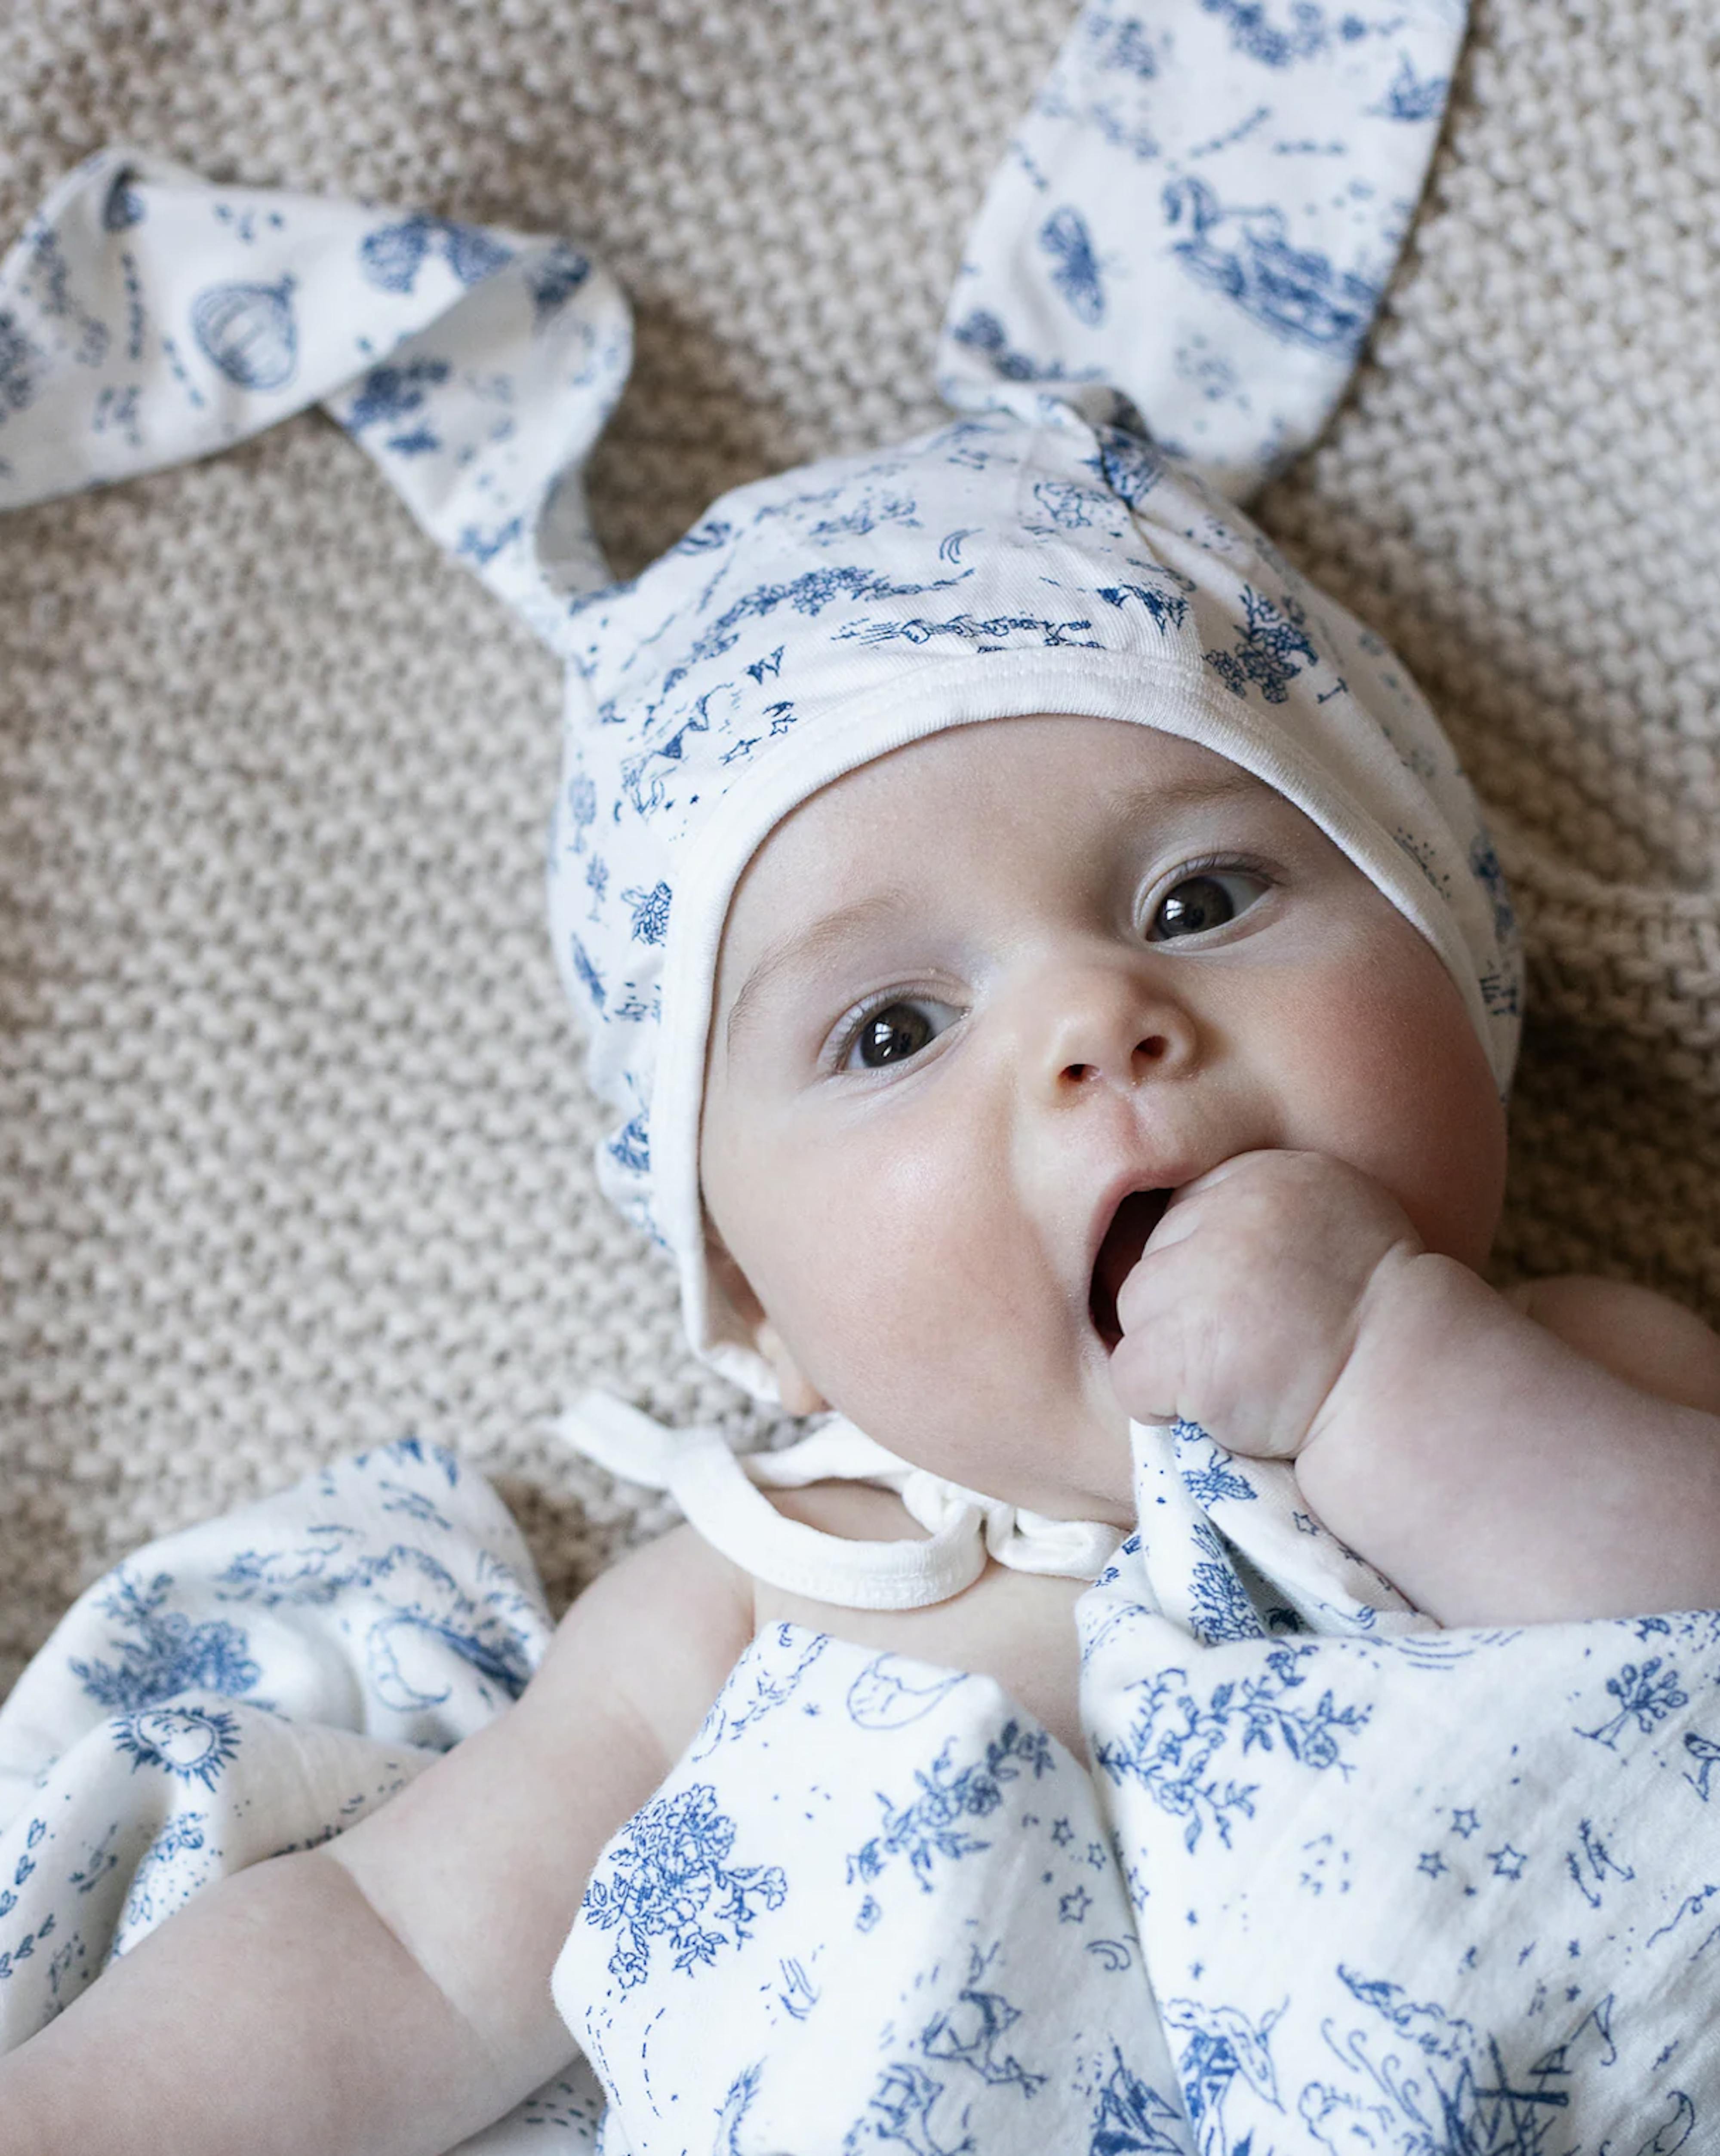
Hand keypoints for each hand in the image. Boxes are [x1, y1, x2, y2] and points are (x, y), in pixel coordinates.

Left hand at [1107, 1148, 1422, 1459]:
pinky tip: (1221, 1407)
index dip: (1206, 1270)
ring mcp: (1207, 1282)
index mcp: (1269, 1176)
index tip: (1256, 1306)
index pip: (1182, 1212)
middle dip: (1185, 1311)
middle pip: (1153, 1260)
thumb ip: (1262, 1212)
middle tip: (1251, 1346)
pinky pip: (1131, 1377)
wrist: (1415, 1399)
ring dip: (1173, 1356)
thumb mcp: (1336, 1225)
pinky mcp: (1189, 1352)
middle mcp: (1232, 1215)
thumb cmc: (1379, 1324)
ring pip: (1135, 1315)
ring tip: (1244, 1374)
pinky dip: (1161, 1404)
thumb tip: (1178, 1219)